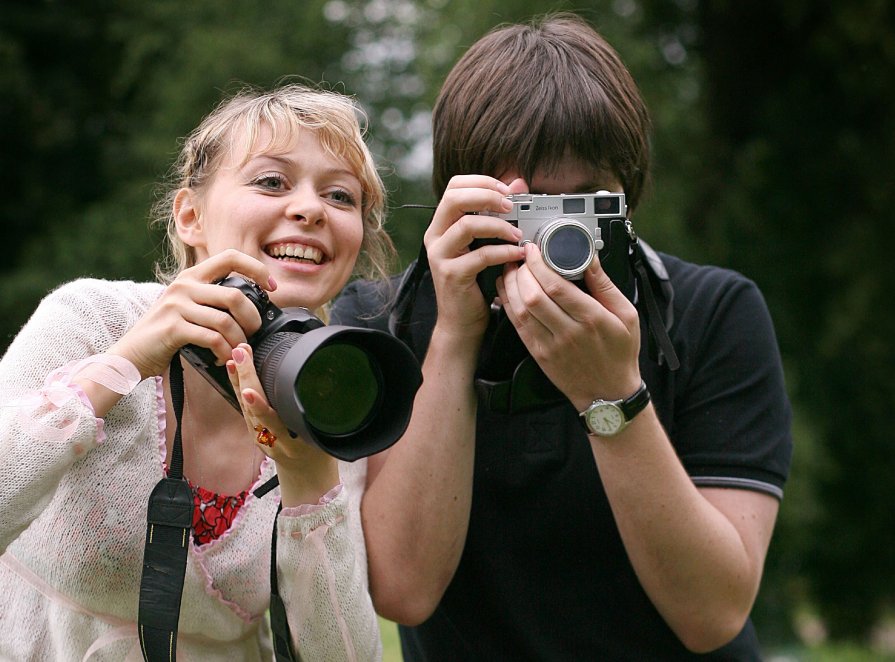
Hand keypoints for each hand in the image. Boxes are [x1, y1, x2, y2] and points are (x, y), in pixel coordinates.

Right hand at [107, 249, 274, 378]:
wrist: (130, 354)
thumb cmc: (166, 333)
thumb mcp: (188, 306)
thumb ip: (213, 299)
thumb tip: (252, 304)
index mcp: (191, 276)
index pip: (230, 257)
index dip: (256, 268)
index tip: (272, 287)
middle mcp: (184, 286)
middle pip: (235, 296)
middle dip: (253, 319)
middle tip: (253, 334)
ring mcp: (176, 306)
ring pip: (226, 321)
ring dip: (239, 341)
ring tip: (237, 351)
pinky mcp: (172, 328)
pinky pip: (213, 339)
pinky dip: (224, 352)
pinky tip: (222, 359)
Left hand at [227, 343, 337, 504]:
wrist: (306, 477)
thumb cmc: (320, 454)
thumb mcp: (326, 437)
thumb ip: (323, 417)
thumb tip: (331, 386)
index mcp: (292, 445)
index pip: (272, 424)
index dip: (260, 407)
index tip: (250, 390)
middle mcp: (272, 442)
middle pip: (253, 410)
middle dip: (246, 380)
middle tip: (242, 354)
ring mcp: (260, 438)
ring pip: (244, 408)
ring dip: (239, 380)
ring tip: (235, 357)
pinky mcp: (254, 433)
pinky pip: (244, 409)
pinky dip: (238, 388)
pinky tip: (235, 370)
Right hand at [424, 175, 525, 342]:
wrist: (461, 322)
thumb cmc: (475, 281)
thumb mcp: (485, 243)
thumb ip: (498, 214)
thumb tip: (518, 183)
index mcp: (442, 224)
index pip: (454, 187)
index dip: (482, 182)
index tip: (507, 189)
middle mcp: (435, 236)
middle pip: (454, 198)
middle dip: (487, 196)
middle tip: (511, 206)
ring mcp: (441, 255)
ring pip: (467, 225)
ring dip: (498, 226)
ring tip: (518, 234)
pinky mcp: (452, 275)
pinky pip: (480, 255)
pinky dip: (503, 252)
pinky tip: (517, 255)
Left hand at [496, 242, 641, 410]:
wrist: (608, 393)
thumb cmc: (620, 353)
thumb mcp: (627, 315)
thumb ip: (605, 285)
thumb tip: (590, 258)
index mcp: (592, 319)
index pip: (557, 286)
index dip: (539, 264)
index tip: (534, 250)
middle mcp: (569, 332)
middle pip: (534, 296)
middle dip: (522, 271)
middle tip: (521, 257)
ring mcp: (551, 345)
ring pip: (521, 309)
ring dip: (511, 285)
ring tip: (511, 269)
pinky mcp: (539, 354)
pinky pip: (517, 325)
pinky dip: (508, 304)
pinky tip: (507, 290)